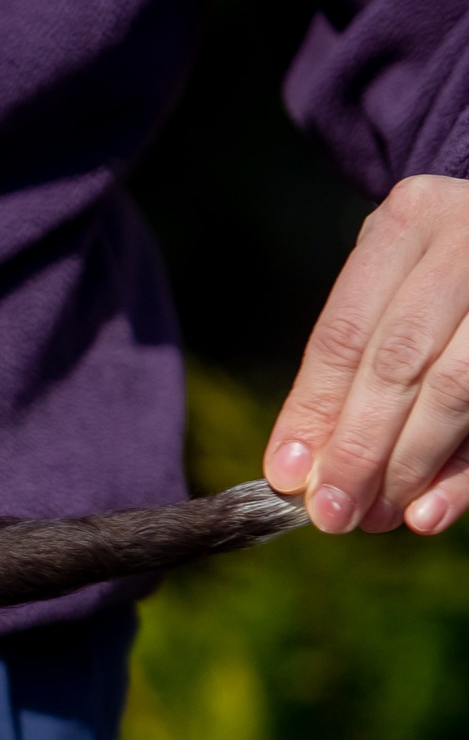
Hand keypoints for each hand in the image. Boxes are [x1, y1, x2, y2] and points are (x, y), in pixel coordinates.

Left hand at [266, 173, 468, 534]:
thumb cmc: (443, 265)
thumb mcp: (394, 278)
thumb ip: (355, 355)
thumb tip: (301, 464)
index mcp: (410, 222)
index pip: (347, 331)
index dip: (314, 409)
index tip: (288, 476)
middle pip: (398, 363)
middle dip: (359, 449)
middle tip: (332, 515)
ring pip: (457, 389)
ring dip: (410, 465)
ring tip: (376, 517)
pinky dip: (466, 471)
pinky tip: (433, 510)